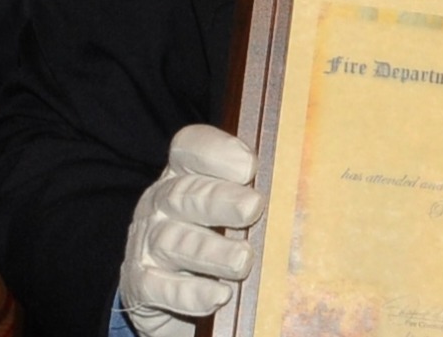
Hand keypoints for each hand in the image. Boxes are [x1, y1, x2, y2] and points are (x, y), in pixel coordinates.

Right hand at [119, 124, 265, 336]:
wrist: (169, 289)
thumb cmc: (212, 233)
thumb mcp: (227, 204)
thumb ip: (251, 190)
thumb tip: (302, 186)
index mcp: (182, 171)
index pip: (188, 147)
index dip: (216, 151)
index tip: (249, 166)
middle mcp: (160, 202)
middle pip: (184, 193)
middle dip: (220, 200)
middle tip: (253, 208)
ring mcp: (145, 242)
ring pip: (172, 240)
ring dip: (210, 251)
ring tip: (243, 260)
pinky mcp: (140, 284)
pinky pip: (158, 287)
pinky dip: (189, 293)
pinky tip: (218, 296)